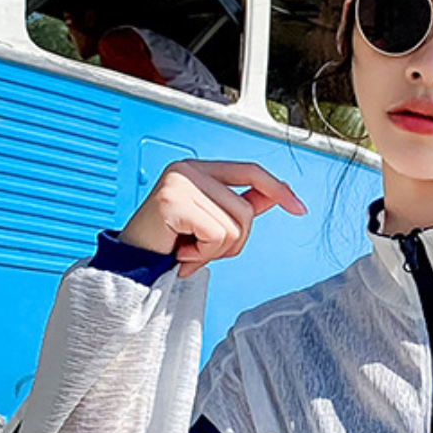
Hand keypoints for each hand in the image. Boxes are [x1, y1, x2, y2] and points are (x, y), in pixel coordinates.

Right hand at [118, 160, 306, 275]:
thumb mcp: (212, 223)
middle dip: (233, 242)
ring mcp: (180, 182)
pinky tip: (181, 252)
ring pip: (234, 226)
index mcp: (200, 170)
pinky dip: (203, 255)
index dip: (278, 190)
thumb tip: (276, 196)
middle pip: (246, 211)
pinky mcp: (173, 201)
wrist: (133, 263)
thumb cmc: (169, 243)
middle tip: (202, 249)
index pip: (250, 171)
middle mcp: (189, 169)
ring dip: (215, 251)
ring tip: (190, 250)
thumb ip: (240, 206)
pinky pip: (216, 236)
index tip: (299, 208)